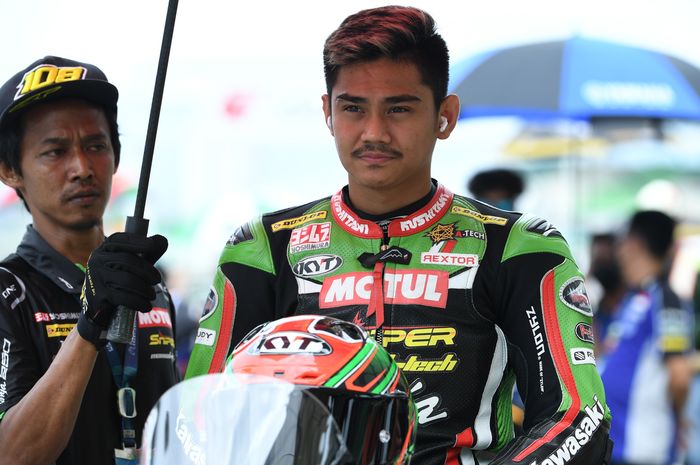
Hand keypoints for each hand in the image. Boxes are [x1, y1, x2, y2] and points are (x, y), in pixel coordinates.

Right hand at [77, 232, 167, 347]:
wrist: (98, 306)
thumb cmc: (119, 279)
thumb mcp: (133, 264)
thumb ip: (148, 253)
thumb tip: (163, 241)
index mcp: (104, 249)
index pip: (120, 240)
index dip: (138, 241)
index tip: (154, 245)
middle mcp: (96, 260)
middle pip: (127, 260)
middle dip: (147, 270)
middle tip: (157, 279)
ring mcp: (96, 277)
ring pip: (127, 280)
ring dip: (145, 289)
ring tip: (152, 295)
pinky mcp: (98, 295)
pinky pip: (124, 297)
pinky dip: (139, 302)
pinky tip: (147, 306)